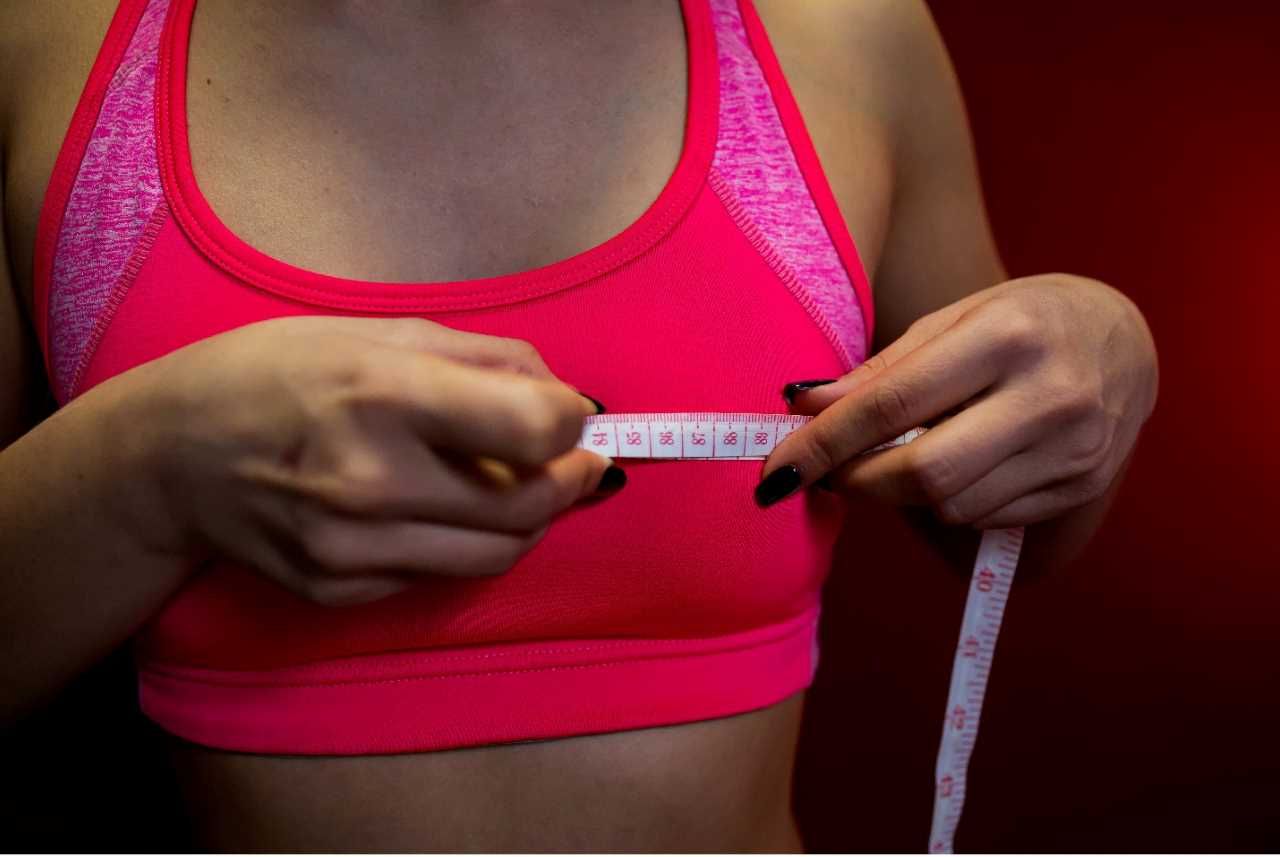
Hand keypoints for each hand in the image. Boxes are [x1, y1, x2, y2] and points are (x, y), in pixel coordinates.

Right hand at [109, 315, 621, 605]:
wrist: (169, 456)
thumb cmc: (276, 373)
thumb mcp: (376, 332)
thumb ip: (482, 359)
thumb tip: (566, 398)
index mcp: (382, 396)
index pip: (528, 429)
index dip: (572, 424)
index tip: (575, 418)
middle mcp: (370, 483)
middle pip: (527, 507)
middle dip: (571, 481)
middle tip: (575, 460)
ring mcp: (352, 549)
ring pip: (496, 556)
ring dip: (532, 520)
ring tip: (523, 485)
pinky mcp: (338, 591)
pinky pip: (438, 574)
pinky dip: (462, 542)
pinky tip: (441, 509)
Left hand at [756, 275, 1158, 528]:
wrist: (1124, 338)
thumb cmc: (1023, 319)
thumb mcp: (952, 320)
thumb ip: (879, 370)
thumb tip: (804, 406)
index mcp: (1007, 337)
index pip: (893, 405)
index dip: (825, 443)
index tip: (778, 469)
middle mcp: (1048, 396)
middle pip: (922, 474)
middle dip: (858, 482)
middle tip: (830, 472)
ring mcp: (1072, 449)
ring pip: (951, 506)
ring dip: (903, 494)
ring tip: (901, 455)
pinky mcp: (1080, 485)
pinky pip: (986, 516)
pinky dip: (950, 501)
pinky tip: (956, 464)